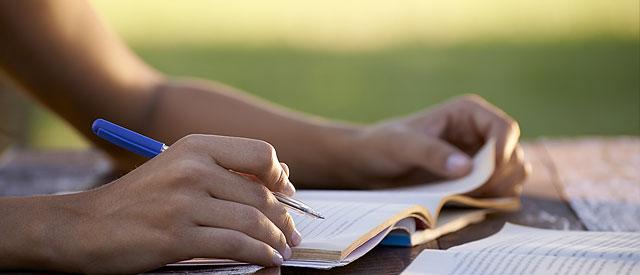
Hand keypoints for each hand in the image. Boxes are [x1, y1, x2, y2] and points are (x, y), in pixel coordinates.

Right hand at [37, 135, 300, 272]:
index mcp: (195, 147)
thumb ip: (226, 169)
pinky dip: (259, 254)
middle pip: (260, 193)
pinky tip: (268, 259)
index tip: (286, 195)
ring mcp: (184, 203)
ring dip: (276, 240)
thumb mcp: (179, 168)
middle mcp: (192, 168)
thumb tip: (282, 177)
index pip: (260, 153)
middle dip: (284, 218)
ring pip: (252, 221)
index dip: (280, 176)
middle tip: (292, 234)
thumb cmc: (139, 199)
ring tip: (283, 249)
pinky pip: (235, 245)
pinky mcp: (176, 237)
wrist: (85, 226)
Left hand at [343, 94, 529, 196]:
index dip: (504, 152)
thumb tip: (467, 167)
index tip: (485, 174)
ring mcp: (480, 156)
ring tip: (468, 197)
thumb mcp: (403, 146)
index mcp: (468, 113)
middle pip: (513, 155)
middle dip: (500, 177)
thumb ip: (432, 154)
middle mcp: (480, 132)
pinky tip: (468, 202)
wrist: (370, 163)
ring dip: (499, 190)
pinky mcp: (475, 177)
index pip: (505, 129)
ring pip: (513, 174)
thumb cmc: (383, 145)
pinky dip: (492, 199)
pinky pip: (499, 190)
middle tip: (473, 192)